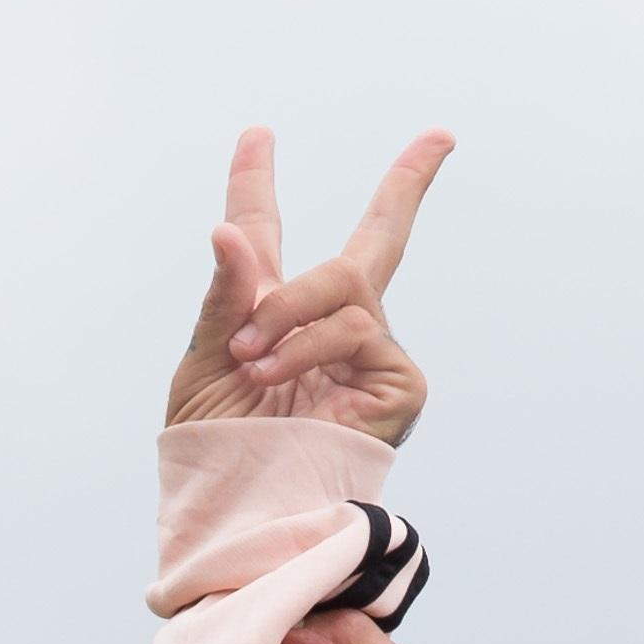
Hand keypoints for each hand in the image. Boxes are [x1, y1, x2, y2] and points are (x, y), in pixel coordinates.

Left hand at [167, 127, 450, 441]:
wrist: (247, 510)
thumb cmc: (219, 453)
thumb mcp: (202, 364)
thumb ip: (225, 297)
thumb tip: (230, 230)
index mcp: (268, 311)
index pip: (264, 231)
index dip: (256, 181)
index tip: (256, 133)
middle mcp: (330, 323)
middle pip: (379, 237)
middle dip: (411, 182)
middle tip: (441, 138)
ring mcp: (372, 351)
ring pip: (342, 283)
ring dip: (288, 314)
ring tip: (252, 361)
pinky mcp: (399, 384)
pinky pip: (356, 329)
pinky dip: (310, 347)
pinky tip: (281, 380)